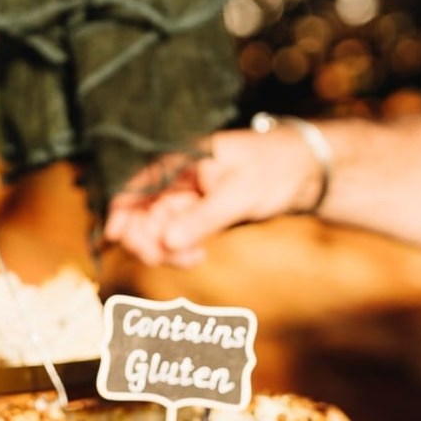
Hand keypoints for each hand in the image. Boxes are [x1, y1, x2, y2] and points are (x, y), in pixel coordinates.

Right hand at [104, 127, 323, 266]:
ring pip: (157, 229)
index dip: (120, 211)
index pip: (135, 186)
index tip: (116, 237)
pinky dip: (180, 250)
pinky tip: (197, 256)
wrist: (304, 170)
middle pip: (140, 213)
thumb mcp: (239, 193)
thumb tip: (167, 241)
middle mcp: (176, 180)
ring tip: (192, 259)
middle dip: (145, 238)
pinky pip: (177, 237)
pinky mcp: (198, 215)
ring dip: (164, 249)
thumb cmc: (272, 168)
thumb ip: (203, 218)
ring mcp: (186, 199)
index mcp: (178, 162)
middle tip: (163, 258)